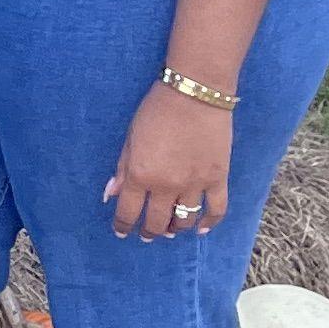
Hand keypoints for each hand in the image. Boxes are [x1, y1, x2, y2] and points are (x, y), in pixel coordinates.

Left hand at [107, 79, 232, 240]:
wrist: (194, 93)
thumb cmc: (156, 110)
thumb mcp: (130, 137)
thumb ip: (122, 168)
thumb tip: (110, 194)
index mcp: (141, 175)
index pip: (128, 211)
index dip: (123, 225)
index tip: (121, 231)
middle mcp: (166, 186)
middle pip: (156, 221)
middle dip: (149, 231)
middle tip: (146, 234)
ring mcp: (194, 184)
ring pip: (184, 220)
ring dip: (175, 228)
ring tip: (170, 229)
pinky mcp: (218, 178)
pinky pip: (215, 210)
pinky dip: (208, 223)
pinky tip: (200, 229)